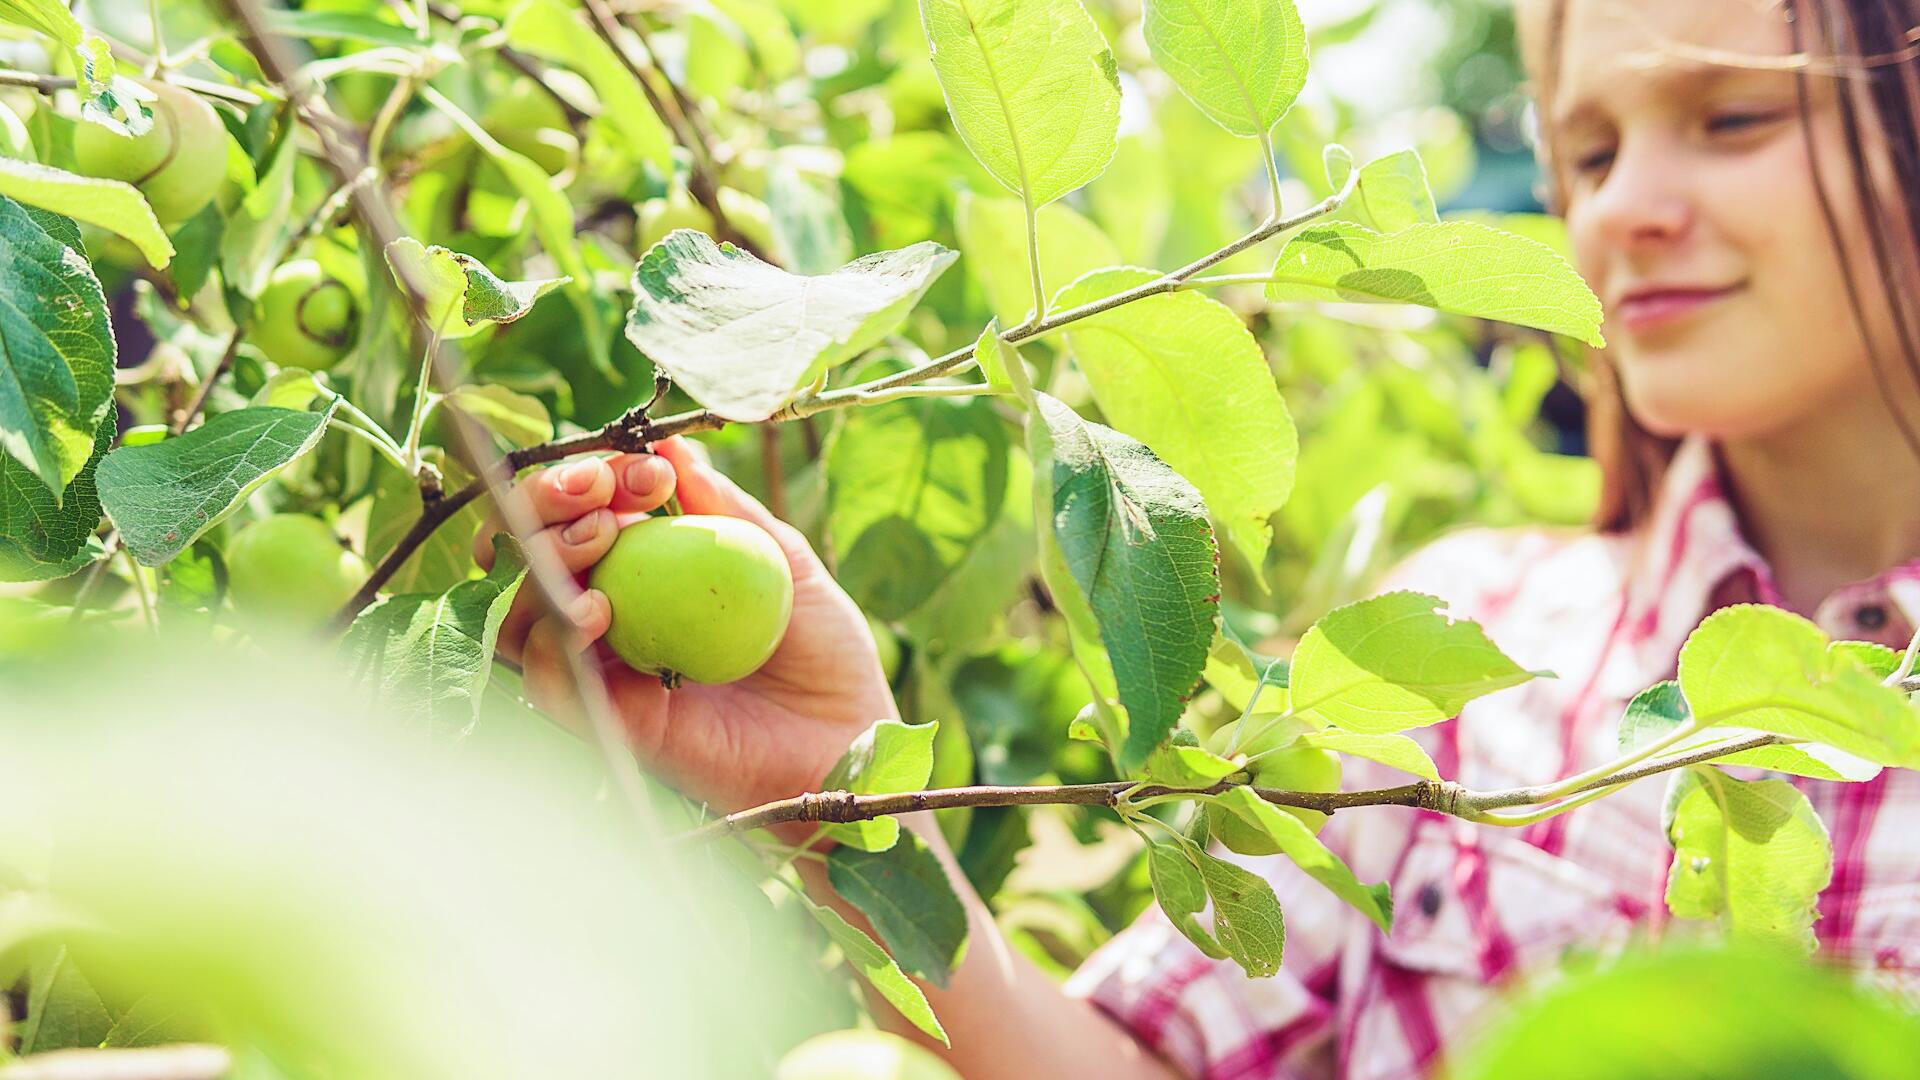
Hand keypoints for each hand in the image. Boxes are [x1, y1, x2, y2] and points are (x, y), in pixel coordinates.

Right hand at [480, 437, 897, 815]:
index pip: (582, 514)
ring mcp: (605, 672)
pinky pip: (548, 682)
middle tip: (598, 493)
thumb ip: (725, 507)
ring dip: (543, 561)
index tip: (648, 471)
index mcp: (646, 574)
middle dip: (545, 502)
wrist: (850, 735)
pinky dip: (552, 639)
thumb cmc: (825, 650)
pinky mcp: (611, 724)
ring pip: (521, 612)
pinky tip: (593, 611)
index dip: (593, 479)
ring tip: (599, 540)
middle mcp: (611, 620)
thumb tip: (672, 445)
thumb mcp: (783, 559)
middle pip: (531, 553)